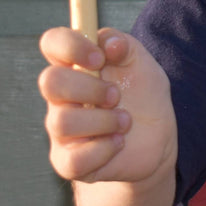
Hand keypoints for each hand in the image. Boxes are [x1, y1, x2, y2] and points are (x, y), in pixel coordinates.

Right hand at [38, 27, 177, 185]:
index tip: (100, 58)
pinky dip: (104, 149)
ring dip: (104, 121)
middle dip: (90, 88)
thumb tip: (109, 43)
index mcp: (75, 66)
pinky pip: (75, 160)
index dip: (71, 46)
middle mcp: (61, 97)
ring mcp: (61, 131)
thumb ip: (124, 46)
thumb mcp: (142, 64)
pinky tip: (118, 143)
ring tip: (125, 122)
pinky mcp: (68, 162)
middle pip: (49, 82)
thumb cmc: (142, 96)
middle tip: (116, 96)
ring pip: (62, 122)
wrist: (156, 141)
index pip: (52, 43)